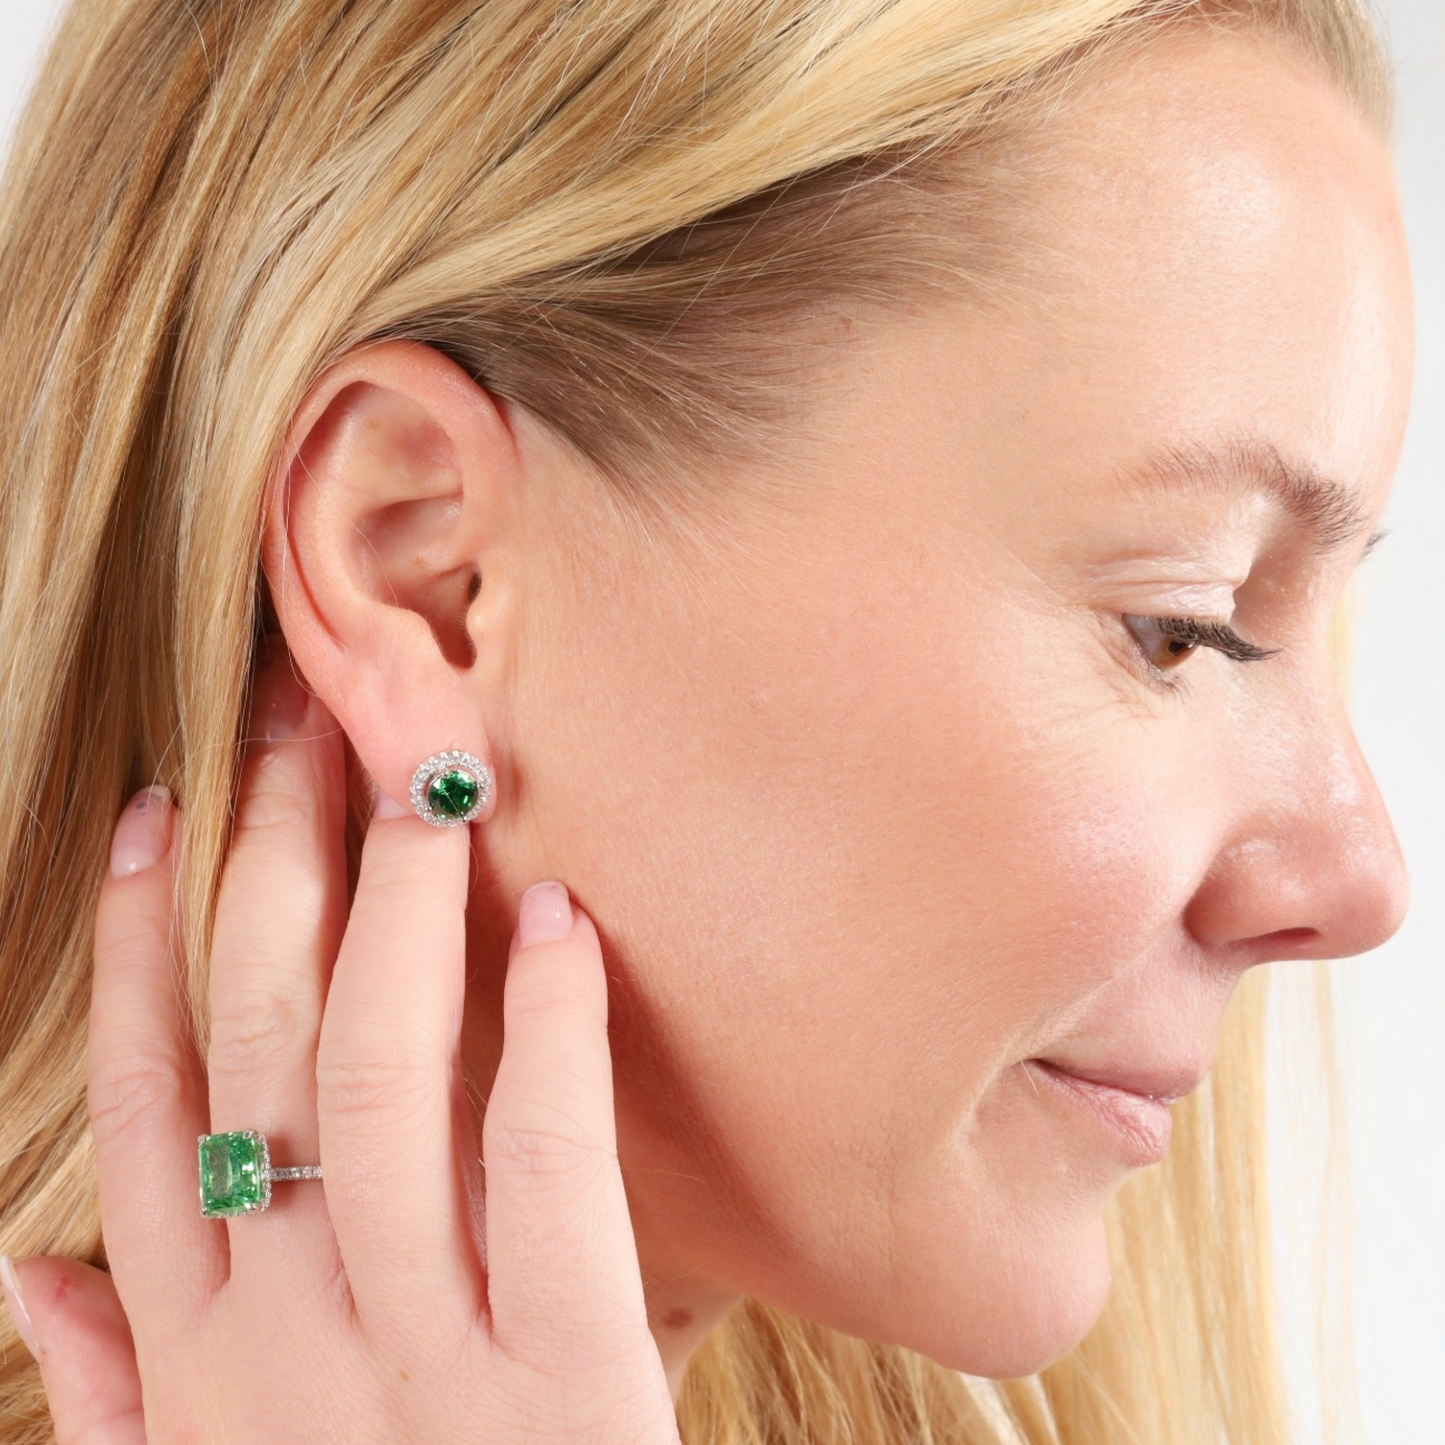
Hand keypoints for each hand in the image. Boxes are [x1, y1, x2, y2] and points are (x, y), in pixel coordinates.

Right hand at [7, 652, 679, 1442]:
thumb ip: (112, 1392)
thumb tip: (24, 1266)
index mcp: (201, 1361)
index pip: (145, 1105)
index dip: (137, 948)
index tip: (151, 813)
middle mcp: (286, 1341)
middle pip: (258, 1050)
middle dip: (267, 871)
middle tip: (300, 725)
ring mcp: (419, 1364)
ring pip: (378, 1083)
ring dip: (394, 914)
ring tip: (423, 783)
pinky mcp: (567, 1394)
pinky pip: (546, 1173)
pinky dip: (547, 1033)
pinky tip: (557, 921)